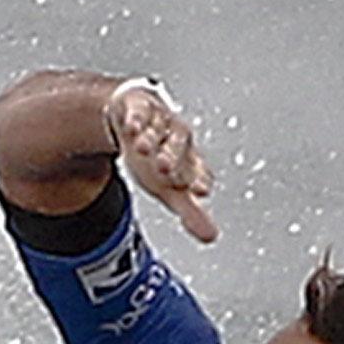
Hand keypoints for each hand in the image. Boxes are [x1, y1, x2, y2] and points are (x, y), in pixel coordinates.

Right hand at [107, 80, 218, 243]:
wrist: (135, 119)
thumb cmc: (157, 155)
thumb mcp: (170, 187)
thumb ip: (190, 212)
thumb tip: (211, 237)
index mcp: (189, 158)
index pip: (197, 169)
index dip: (198, 178)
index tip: (200, 190)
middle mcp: (176, 138)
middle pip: (178, 146)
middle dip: (171, 157)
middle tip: (163, 169)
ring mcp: (158, 121)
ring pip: (158, 128)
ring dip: (151, 138)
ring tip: (142, 147)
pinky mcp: (138, 106)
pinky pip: (139, 110)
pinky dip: (136, 118)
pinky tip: (131, 127)